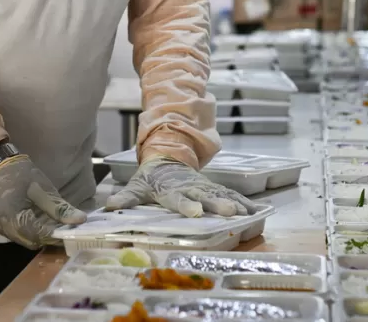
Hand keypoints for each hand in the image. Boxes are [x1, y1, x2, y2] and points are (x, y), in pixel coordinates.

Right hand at [0, 155, 86, 248]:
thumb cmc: (22, 174)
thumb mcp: (43, 189)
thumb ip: (60, 208)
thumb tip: (81, 220)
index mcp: (11, 214)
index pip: (37, 233)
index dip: (55, 236)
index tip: (72, 234)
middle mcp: (2, 225)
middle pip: (31, 241)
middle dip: (49, 238)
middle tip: (66, 231)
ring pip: (25, 240)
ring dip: (41, 236)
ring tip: (56, 227)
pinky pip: (19, 235)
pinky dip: (32, 232)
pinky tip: (42, 224)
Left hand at [106, 155, 260, 217]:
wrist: (167, 155)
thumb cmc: (151, 177)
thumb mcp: (136, 186)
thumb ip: (126, 197)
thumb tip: (109, 205)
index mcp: (170, 189)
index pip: (178, 198)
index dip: (186, 205)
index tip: (195, 212)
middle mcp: (190, 187)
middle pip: (204, 196)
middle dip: (217, 204)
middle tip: (229, 212)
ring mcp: (204, 186)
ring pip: (220, 195)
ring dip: (234, 204)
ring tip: (246, 213)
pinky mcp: (213, 188)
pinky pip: (230, 195)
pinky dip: (244, 203)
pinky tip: (258, 212)